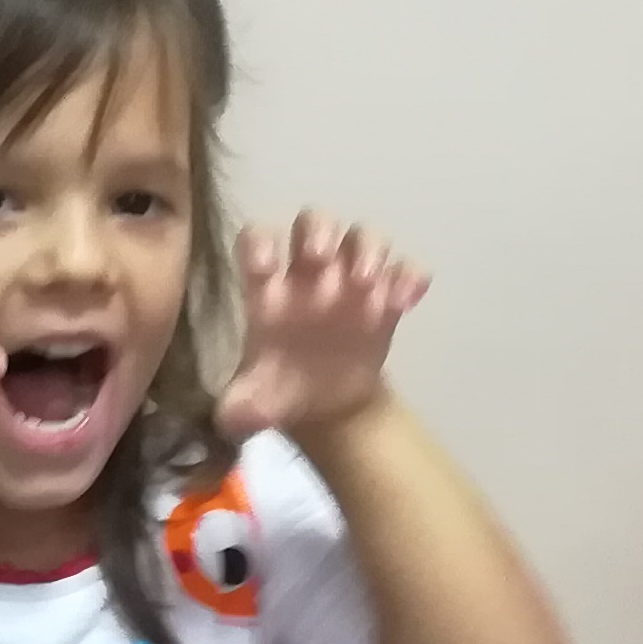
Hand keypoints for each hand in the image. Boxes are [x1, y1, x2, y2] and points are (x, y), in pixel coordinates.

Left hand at [217, 212, 427, 442]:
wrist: (326, 402)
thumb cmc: (282, 387)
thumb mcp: (256, 402)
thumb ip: (241, 407)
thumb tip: (235, 420)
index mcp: (268, 288)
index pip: (257, 242)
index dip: (259, 244)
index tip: (265, 265)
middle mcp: (308, 273)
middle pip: (313, 223)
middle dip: (318, 232)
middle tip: (321, 255)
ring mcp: (350, 280)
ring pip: (361, 237)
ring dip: (367, 250)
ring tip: (366, 283)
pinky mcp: (385, 297)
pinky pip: (402, 271)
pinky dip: (407, 278)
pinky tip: (404, 303)